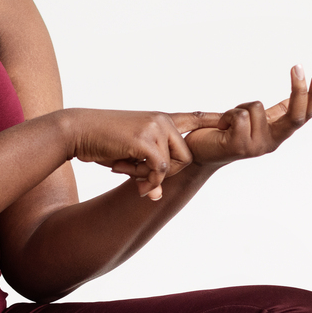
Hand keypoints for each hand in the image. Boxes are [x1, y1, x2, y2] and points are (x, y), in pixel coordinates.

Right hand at [62, 108, 221, 200]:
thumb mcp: (130, 152)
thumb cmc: (102, 142)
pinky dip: (144, 178)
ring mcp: (155, 128)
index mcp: (162, 119)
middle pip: (186, 157)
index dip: (215, 120)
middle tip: (138, 178)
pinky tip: (122, 171)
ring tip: (123, 169)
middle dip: (165, 174)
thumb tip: (157, 196)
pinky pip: (158, 169)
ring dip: (147, 176)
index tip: (233, 118)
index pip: (196, 117)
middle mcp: (163, 121)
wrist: (78, 130)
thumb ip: (149, 168)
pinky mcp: (145, 139)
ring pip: (170, 166)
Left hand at [178, 66, 311, 170]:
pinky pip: (239, 115)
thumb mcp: (254, 120)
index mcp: (277, 134)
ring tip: (227, 122)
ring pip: (256, 107)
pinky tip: (221, 127)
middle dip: (298, 89)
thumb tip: (294, 96)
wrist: (199, 154)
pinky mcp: (240, 146)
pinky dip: (227, 115)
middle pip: (295, 116)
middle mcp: (271, 142)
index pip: (303, 115)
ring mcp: (257, 146)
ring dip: (238, 108)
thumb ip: (274, 112)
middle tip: (297, 66)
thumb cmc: (225, 133)